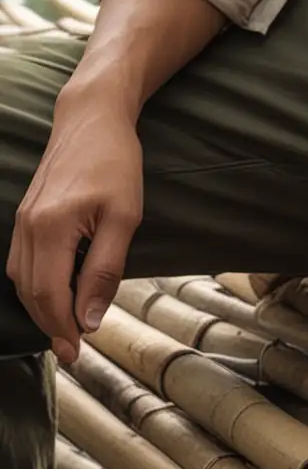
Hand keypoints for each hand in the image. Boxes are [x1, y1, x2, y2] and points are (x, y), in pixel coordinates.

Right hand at [6, 94, 142, 363]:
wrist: (92, 116)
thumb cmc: (115, 162)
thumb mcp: (124, 216)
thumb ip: (105, 270)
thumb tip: (89, 320)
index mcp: (52, 227)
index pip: (49, 295)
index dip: (62, 328)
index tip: (79, 352)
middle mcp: (28, 226)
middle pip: (30, 292)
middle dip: (50, 325)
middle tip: (74, 349)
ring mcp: (22, 219)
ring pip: (21, 280)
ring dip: (41, 308)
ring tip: (67, 327)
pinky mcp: (25, 214)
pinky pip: (21, 262)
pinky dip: (35, 285)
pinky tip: (56, 292)